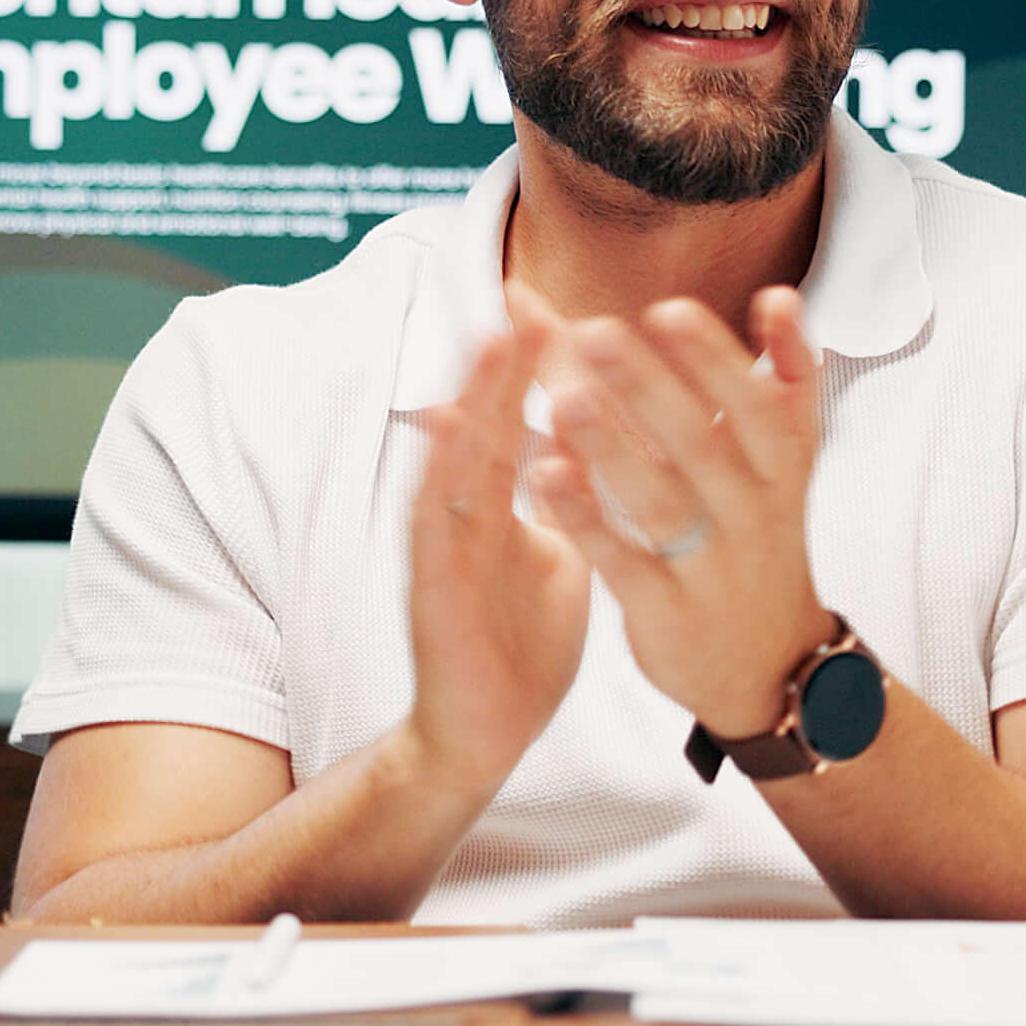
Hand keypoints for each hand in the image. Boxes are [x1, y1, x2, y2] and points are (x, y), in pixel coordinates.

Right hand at [397, 301, 588, 784]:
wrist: (485, 732)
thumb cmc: (519, 644)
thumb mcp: (558, 555)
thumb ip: (567, 496)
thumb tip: (591, 435)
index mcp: (501, 506)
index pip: (513, 418)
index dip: (528, 363)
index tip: (543, 300)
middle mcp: (467, 516)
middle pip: (484, 422)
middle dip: (502, 358)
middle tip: (519, 292)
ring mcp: (446, 550)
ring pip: (459, 461)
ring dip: (474, 400)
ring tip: (493, 340)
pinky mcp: (434, 591)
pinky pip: (438, 527)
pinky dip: (442, 478)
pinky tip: (451, 435)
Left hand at [523, 282, 830, 739]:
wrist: (772, 664)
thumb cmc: (759, 535)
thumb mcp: (784, 461)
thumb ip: (778, 380)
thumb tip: (777, 295)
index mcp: (782, 466)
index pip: (760, 404)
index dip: (716, 360)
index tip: (668, 310)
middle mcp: (754, 512)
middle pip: (705, 444)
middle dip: (653, 388)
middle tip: (597, 333)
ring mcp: (711, 566)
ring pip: (662, 503)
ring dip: (612, 448)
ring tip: (562, 397)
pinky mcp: (668, 612)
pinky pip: (625, 563)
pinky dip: (586, 520)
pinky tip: (544, 475)